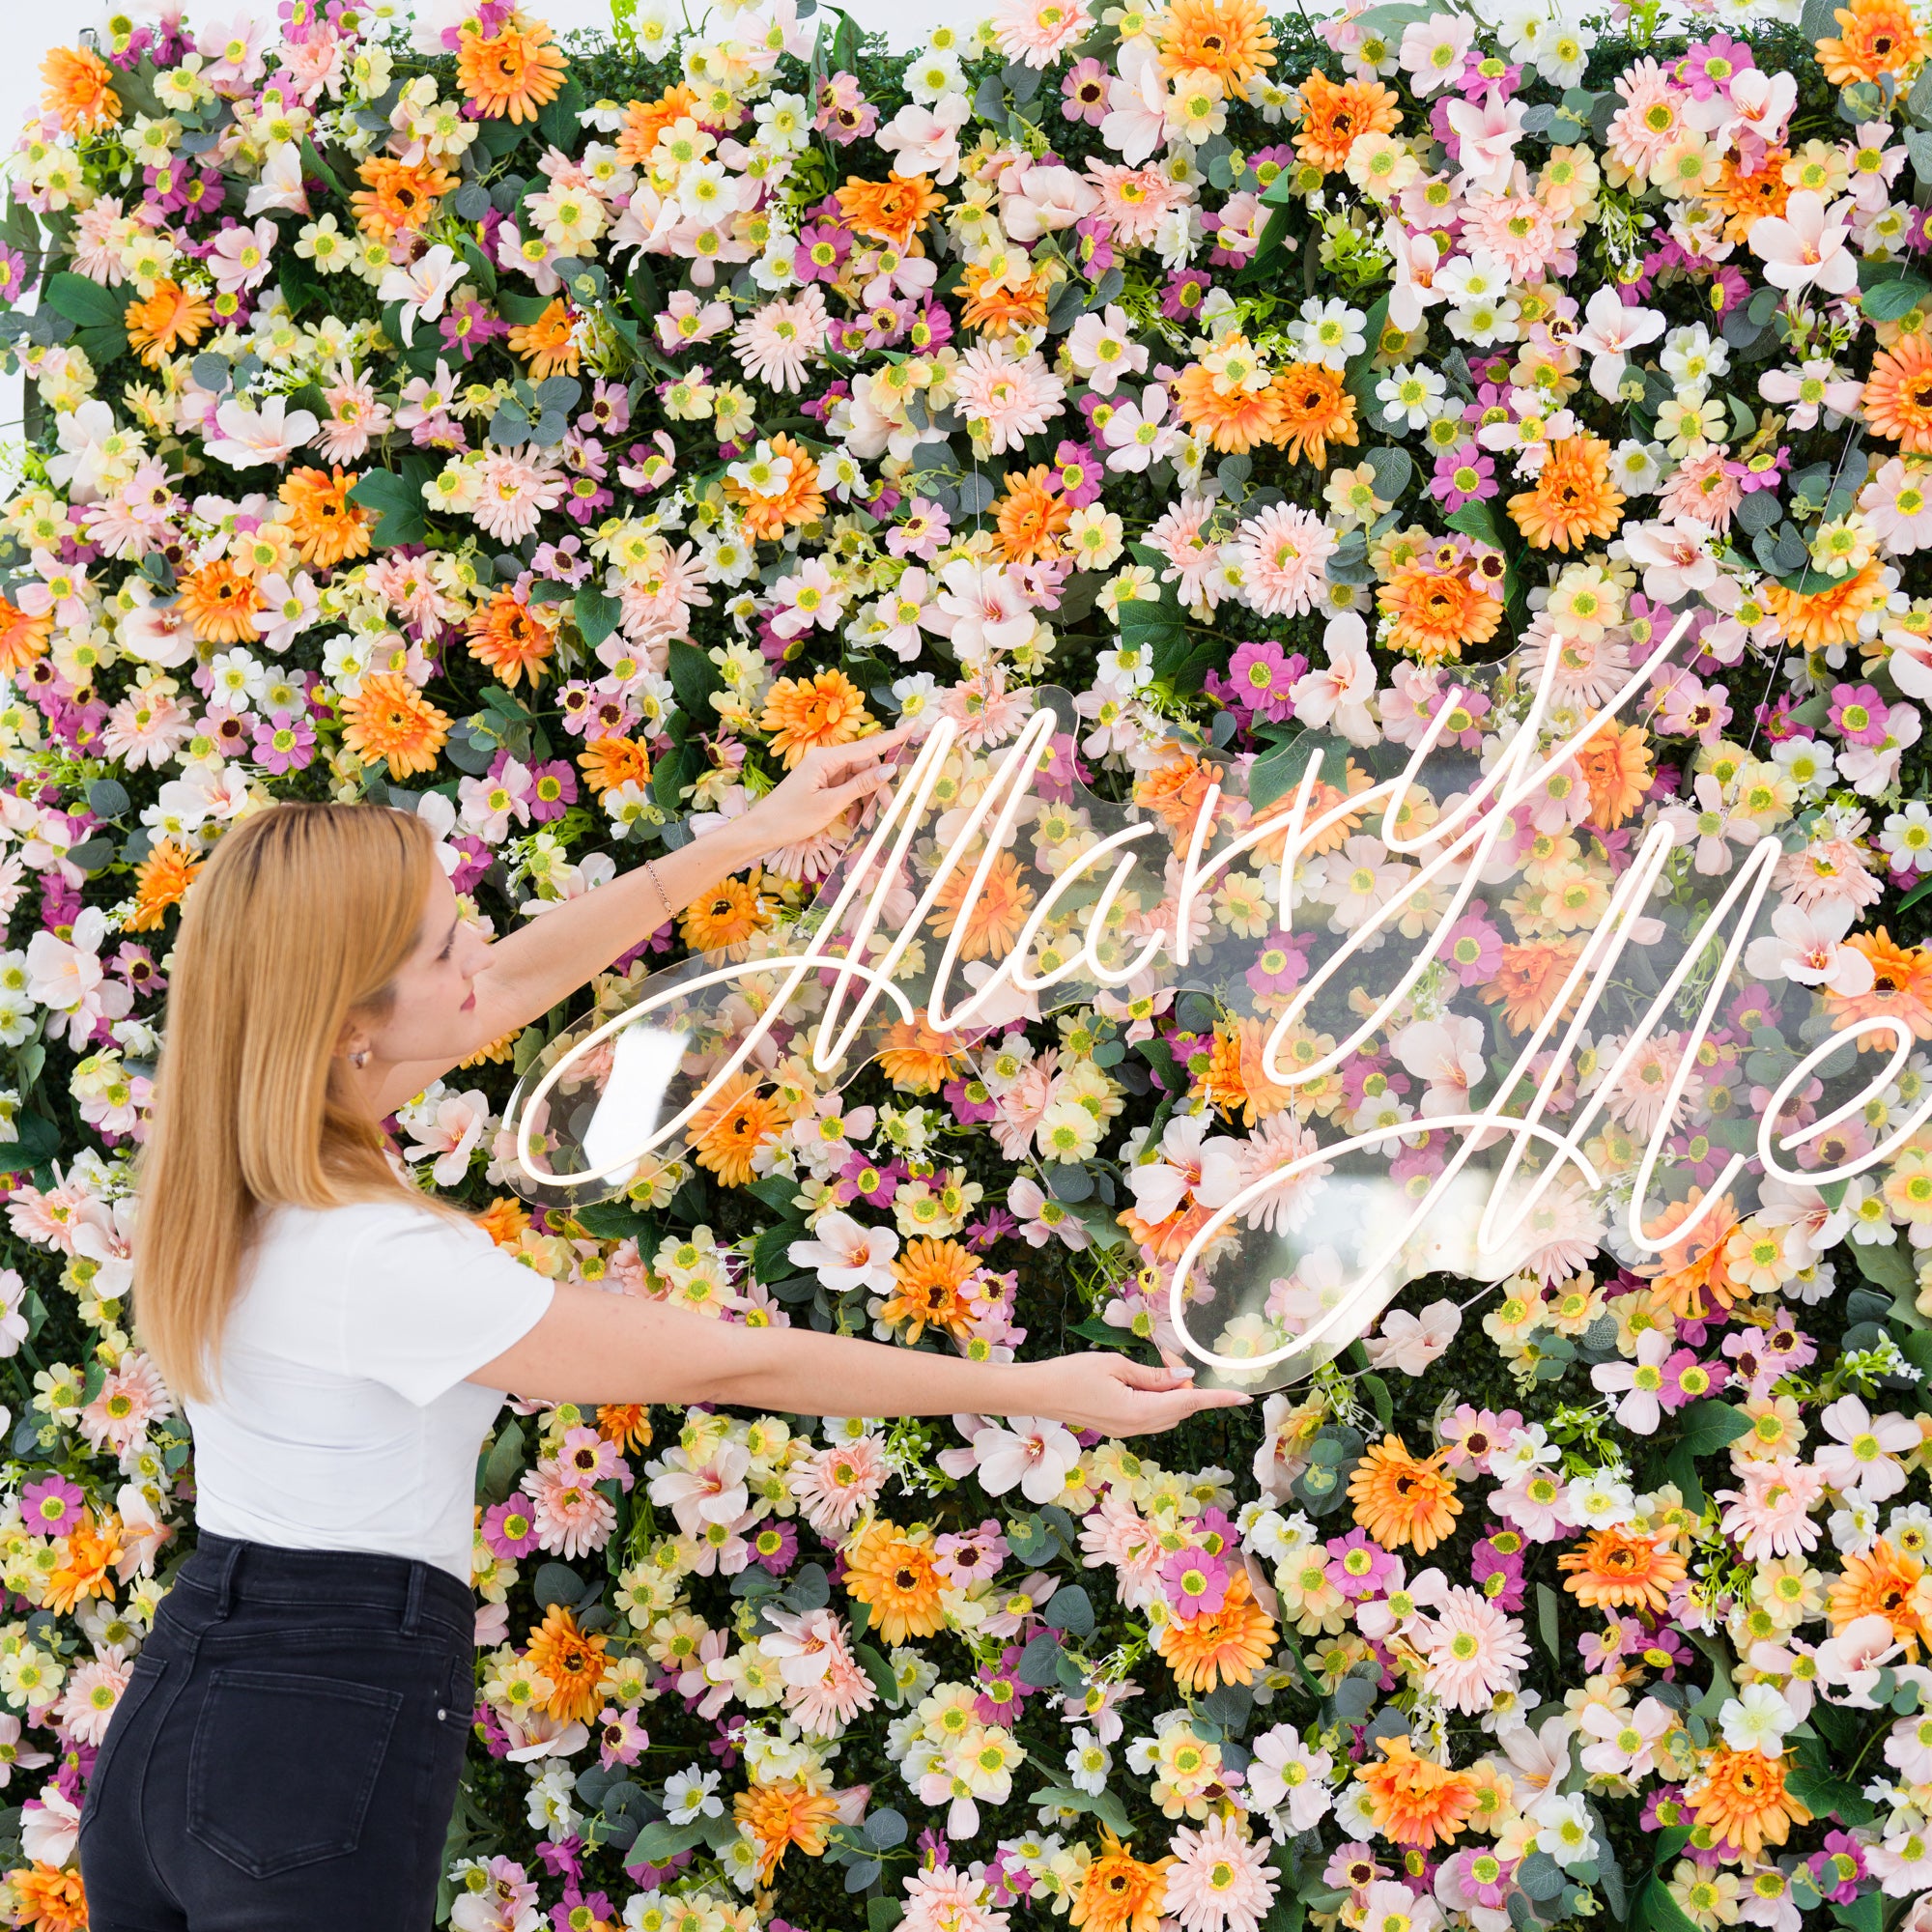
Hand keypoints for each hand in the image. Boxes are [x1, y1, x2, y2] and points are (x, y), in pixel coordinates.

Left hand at [743, 724, 914, 850]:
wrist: (762, 830)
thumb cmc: (791, 818)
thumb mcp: (830, 804)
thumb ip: (861, 786)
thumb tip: (889, 769)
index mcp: (826, 758)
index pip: (867, 746)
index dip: (893, 738)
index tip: (914, 725)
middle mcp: (826, 759)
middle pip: (865, 765)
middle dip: (878, 786)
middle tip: (887, 809)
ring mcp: (823, 771)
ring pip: (858, 779)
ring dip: (866, 798)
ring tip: (865, 821)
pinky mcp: (821, 783)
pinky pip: (847, 787)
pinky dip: (854, 802)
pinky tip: (853, 819)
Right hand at [1025, 1352, 1250, 1434]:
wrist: (1040, 1393)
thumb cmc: (1073, 1373)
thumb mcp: (1116, 1366)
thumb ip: (1154, 1375)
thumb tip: (1184, 1376)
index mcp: (1140, 1412)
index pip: (1189, 1403)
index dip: (1218, 1399)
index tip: (1244, 1398)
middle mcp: (1139, 1428)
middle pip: (1181, 1408)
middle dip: (1185, 1383)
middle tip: (1167, 1356)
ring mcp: (1129, 1432)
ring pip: (1169, 1413)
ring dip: (1172, 1391)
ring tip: (1156, 1365)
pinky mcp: (1121, 1428)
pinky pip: (1153, 1415)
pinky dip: (1159, 1398)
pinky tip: (1146, 1381)